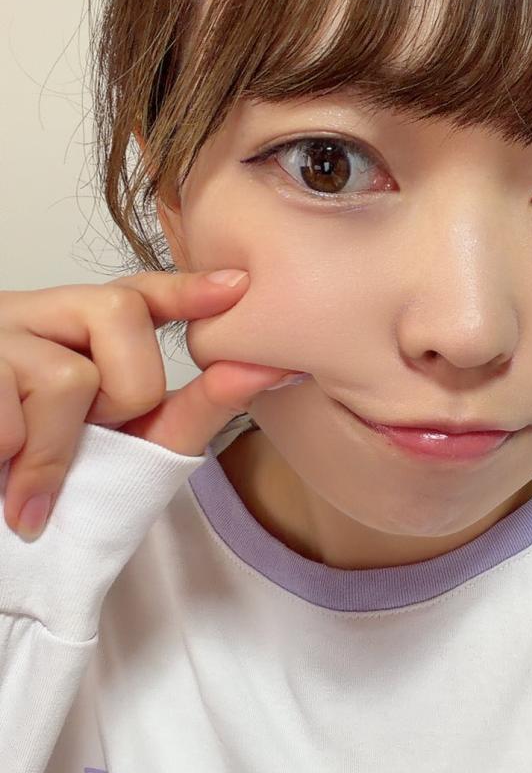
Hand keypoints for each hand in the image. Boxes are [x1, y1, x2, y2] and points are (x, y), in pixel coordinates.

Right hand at [0, 269, 301, 540]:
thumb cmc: (48, 486)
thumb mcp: (131, 447)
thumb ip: (196, 409)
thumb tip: (266, 368)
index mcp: (75, 329)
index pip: (134, 290)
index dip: (185, 286)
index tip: (237, 288)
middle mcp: (32, 315)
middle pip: (117, 311)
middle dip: (127, 392)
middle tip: (90, 436)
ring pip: (68, 377)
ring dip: (60, 450)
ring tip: (27, 477)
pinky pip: (11, 421)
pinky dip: (16, 465)